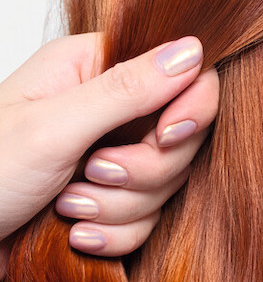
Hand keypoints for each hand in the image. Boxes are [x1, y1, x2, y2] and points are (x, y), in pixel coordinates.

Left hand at [0, 33, 218, 276]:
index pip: (183, 71)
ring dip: (123, 203)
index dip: (189, 106)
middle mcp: (111, 105)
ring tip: (69, 203)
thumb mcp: (52, 128)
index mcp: (96, 67)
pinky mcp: (116, 192)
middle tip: (95, 172)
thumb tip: (192, 51)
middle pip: (182, 131)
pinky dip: (117, 229)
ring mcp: (115, 150)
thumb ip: (127, 90)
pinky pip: (151, 214)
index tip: (167, 137)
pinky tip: (75, 229)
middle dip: (145, 166)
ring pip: (168, 178)